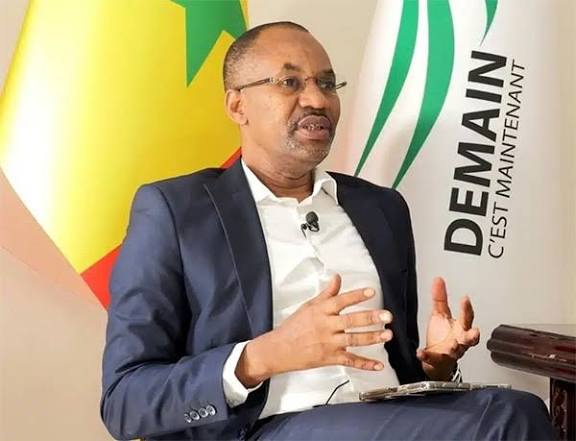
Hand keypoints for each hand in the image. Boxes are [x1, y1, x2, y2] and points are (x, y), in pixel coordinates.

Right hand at [235, 274, 392, 386]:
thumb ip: (327, 293)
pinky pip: (350, 361)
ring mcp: (328, 344)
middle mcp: (325, 326)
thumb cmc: (293, 327)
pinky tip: (378, 365)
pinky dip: (365, 364)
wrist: (278, 349)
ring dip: (372, 338)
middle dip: (371, 318)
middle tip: (386, 316)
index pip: (341, 301)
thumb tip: (337, 278)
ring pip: (353, 340)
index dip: (356, 296)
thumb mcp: (309, 306)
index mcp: (321, 311)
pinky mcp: (329, 359)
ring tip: (387, 335)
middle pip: (351, 321)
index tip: (371, 293)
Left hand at [417, 277, 479, 379]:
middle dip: (472, 335)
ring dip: (454, 347)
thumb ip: (440, 298)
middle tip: (474, 331)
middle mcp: (459, 341)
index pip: (467, 317)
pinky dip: (426, 356)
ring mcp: (450, 352)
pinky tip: (420, 352)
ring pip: (455, 351)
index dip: (467, 308)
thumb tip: (438, 280)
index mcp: (460, 328)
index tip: (465, 299)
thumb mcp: (440, 314)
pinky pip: (433, 359)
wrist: (437, 360)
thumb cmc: (443, 336)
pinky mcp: (437, 360)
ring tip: (451, 344)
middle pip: (469, 338)